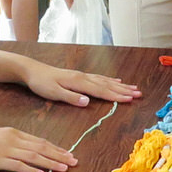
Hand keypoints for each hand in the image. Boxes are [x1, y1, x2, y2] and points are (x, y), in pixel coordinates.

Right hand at [0, 127, 78, 171]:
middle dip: (59, 155)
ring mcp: (6, 150)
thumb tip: (27, 150)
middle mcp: (13, 139)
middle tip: (73, 161)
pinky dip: (31, 170)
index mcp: (14, 132)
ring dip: (51, 163)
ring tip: (64, 168)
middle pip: (41, 148)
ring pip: (34, 157)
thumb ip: (13, 141)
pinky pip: (18, 166)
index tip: (68, 153)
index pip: (40, 141)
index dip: (56, 148)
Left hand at [21, 61, 139, 106]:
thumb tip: (87, 102)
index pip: (101, 90)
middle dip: (124, 90)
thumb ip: (71, 97)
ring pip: (105, 81)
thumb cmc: (41, 83)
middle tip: (139, 94)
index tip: (131, 99)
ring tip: (133, 88)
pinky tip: (116, 81)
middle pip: (107, 85)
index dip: (117, 96)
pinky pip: (99, 78)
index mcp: (79, 82)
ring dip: (120, 85)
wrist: (32, 70)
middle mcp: (83, 77)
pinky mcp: (79, 76)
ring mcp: (82, 75)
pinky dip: (110, 80)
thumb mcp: (53, 92)